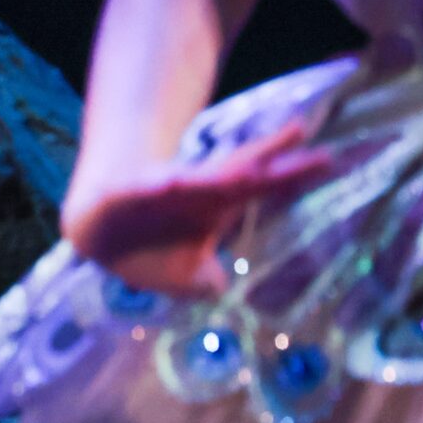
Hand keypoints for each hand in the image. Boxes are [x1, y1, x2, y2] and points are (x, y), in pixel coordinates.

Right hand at [62, 122, 334, 296]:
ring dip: (217, 172)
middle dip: (267, 157)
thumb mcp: (186, 277)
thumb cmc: (150, 250)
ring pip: (193, 178)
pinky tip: (168, 183)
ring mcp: (159, 189)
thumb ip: (210, 283)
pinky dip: (154, 186)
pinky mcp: (125, 193)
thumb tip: (223, 290)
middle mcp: (193, 191)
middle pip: (237, 172)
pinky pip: (142, 189)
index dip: (292, 174)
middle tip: (300, 133)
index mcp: (215, 205)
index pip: (261, 186)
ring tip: (243, 166)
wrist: (94, 229)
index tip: (329, 159)